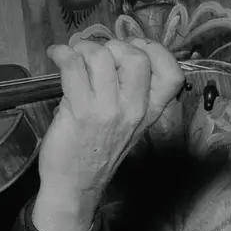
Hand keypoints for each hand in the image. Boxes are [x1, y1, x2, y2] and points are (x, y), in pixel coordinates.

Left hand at [33, 37, 183, 230]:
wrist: (75, 184)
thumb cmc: (95, 151)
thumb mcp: (126, 124)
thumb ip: (128, 93)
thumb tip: (109, 54)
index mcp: (150, 111)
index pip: (172, 75)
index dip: (155, 51)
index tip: (133, 47)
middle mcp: (134, 109)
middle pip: (137, 57)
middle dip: (113, 46)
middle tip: (95, 54)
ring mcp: (108, 110)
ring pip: (102, 57)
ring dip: (83, 48)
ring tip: (73, 55)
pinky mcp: (80, 111)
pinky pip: (73, 68)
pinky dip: (62, 55)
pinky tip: (57, 55)